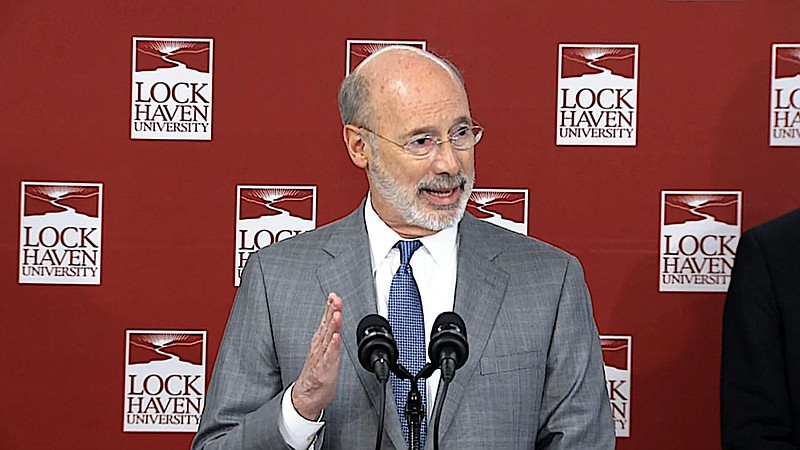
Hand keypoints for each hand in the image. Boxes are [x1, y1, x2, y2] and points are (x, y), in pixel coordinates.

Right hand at [291, 292, 342, 419]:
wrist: (307, 395)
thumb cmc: (317, 373)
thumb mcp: (324, 350)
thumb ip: (329, 336)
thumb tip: (333, 322)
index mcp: (320, 341)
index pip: (326, 321)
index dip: (330, 308)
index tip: (334, 296)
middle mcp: (320, 346)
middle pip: (327, 325)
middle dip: (332, 311)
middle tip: (336, 298)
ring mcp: (322, 356)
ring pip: (328, 337)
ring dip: (333, 325)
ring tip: (336, 313)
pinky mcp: (325, 368)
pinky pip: (330, 355)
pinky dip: (333, 346)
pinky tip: (336, 337)